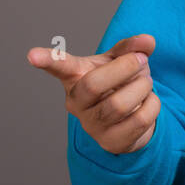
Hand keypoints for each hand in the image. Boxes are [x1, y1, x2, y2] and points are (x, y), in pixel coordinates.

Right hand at [27, 33, 160, 153]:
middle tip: (141, 60)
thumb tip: (147, 41)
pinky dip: (152, 105)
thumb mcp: (122, 60)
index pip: (59, 67)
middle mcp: (76, 103)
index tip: (32, 55)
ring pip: (118, 105)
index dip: (47, 60)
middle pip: (93, 85)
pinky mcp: (110, 142)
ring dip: (142, 87)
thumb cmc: (118, 83)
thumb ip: (132, 48)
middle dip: (125, 68)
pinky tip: (149, 101)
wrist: (130, 117)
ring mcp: (91, 125)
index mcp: (75, 77)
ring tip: (146, 82)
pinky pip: (138, 121)